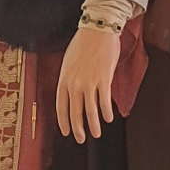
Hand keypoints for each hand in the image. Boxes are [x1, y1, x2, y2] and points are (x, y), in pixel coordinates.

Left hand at [56, 26, 120, 142]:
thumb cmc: (83, 44)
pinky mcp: (103, 79)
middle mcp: (74, 84)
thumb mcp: (68, 62)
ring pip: (90, 110)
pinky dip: (106, 111)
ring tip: (96, 134)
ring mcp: (89, 82)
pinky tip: (109, 118)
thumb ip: (69, 79)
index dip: (64, 122)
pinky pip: (104, 101)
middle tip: (80, 139)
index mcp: (63, 80)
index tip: (66, 132)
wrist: (97, 30)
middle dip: (77, 129)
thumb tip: (71, 93)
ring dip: (93, 125)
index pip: (61, 107)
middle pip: (75, 112)